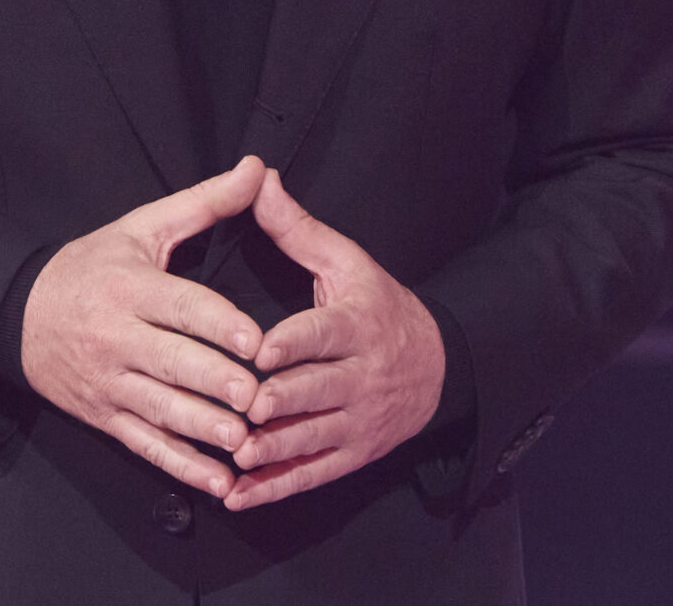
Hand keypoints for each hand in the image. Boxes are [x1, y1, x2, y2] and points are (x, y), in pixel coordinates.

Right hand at [21, 155, 268, 500]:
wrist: (19, 315)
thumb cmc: (92, 266)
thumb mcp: (142, 227)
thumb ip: (206, 202)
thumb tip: (257, 169)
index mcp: (130, 287)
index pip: (181, 307)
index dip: (219, 325)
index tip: (256, 342)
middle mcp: (118, 337)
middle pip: (173, 363)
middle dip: (216, 383)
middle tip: (257, 398)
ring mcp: (111, 382)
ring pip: (162, 409)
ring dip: (203, 428)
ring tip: (243, 440)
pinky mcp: (106, 417)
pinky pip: (148, 445)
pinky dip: (183, 467)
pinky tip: (219, 482)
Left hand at [225, 168, 444, 510]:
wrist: (438, 366)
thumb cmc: (378, 306)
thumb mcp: (347, 262)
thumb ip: (298, 228)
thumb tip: (258, 177)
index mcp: (356, 325)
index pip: (322, 335)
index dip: (292, 344)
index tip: (259, 351)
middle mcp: (360, 377)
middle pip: (316, 392)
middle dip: (278, 403)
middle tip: (239, 409)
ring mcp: (359, 421)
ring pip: (313, 438)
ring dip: (274, 450)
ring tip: (234, 454)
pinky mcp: (353, 454)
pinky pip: (312, 473)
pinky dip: (275, 488)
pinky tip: (237, 494)